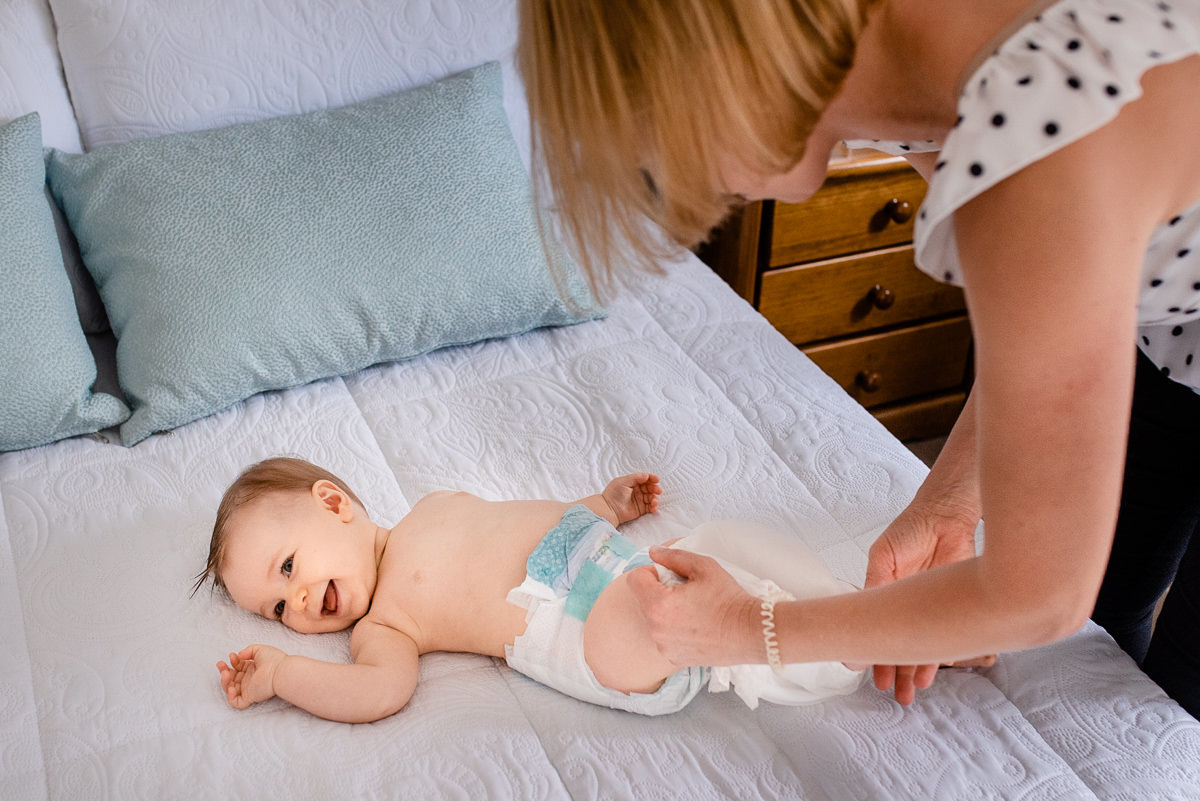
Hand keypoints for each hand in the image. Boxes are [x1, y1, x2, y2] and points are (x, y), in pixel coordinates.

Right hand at [216, 644, 285, 709]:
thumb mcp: (259, 650)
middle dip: (223, 671)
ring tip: (225, 674)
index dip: (232, 661)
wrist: (280, 671)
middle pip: (231, 678)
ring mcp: (249, 689)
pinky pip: (236, 702)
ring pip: (230, 689)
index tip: (232, 656)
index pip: (237, 667)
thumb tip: (238, 655)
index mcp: (252, 669)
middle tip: (221, 664)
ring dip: (224, 682)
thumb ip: (248, 650)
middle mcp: (249, 679)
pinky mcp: (250, 697)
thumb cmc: (274, 660)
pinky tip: (231, 687)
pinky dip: (230, 697)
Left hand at [601, 472, 661, 523]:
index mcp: (632, 483)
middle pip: (650, 488)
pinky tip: (654, 507)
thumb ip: (636, 477)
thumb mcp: (623, 481)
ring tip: (654, 500)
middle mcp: (637, 491)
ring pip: (651, 497)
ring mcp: (639, 500)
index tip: (657, 479)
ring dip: (655, 498)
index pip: (645, 479)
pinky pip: (650, 507)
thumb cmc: (613, 494)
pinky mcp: (640, 509)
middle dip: (655, 488)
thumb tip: (646, 475)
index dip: (651, 478)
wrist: (609, 509)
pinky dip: (654, 507)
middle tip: (658, 490)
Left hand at [626, 545, 759, 667]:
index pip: (635, 579)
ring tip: (693, 609)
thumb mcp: (704, 567)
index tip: (669, 574)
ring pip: (653, 619)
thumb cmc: (728, 599)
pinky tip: (695, 626)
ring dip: (665, 611)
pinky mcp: (674, 659)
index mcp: (658, 604)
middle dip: (658, 591)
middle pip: (643, 600)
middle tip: (686, 591)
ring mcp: (664, 646)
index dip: (651, 571)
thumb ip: (674, 556)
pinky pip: (664, 637)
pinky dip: (673, 629)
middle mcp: (656, 629)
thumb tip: (654, 552)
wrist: (751, 632)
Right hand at [865, 502, 992, 703]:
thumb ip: (875, 583)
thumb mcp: (884, 555)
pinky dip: (940, 656)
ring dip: (915, 670)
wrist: (947, 516)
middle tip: (892, 692)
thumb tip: (864, 610)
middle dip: (894, 670)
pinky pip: (945, 636)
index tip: (860, 669)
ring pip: (920, 646)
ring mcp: (929, 608)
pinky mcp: (952, 606)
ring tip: (910, 692)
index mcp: (883, 593)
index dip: (868, 650)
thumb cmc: (911, 529)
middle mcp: (906, 605)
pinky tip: (932, 672)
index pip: (873, 629)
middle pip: (898, 644)